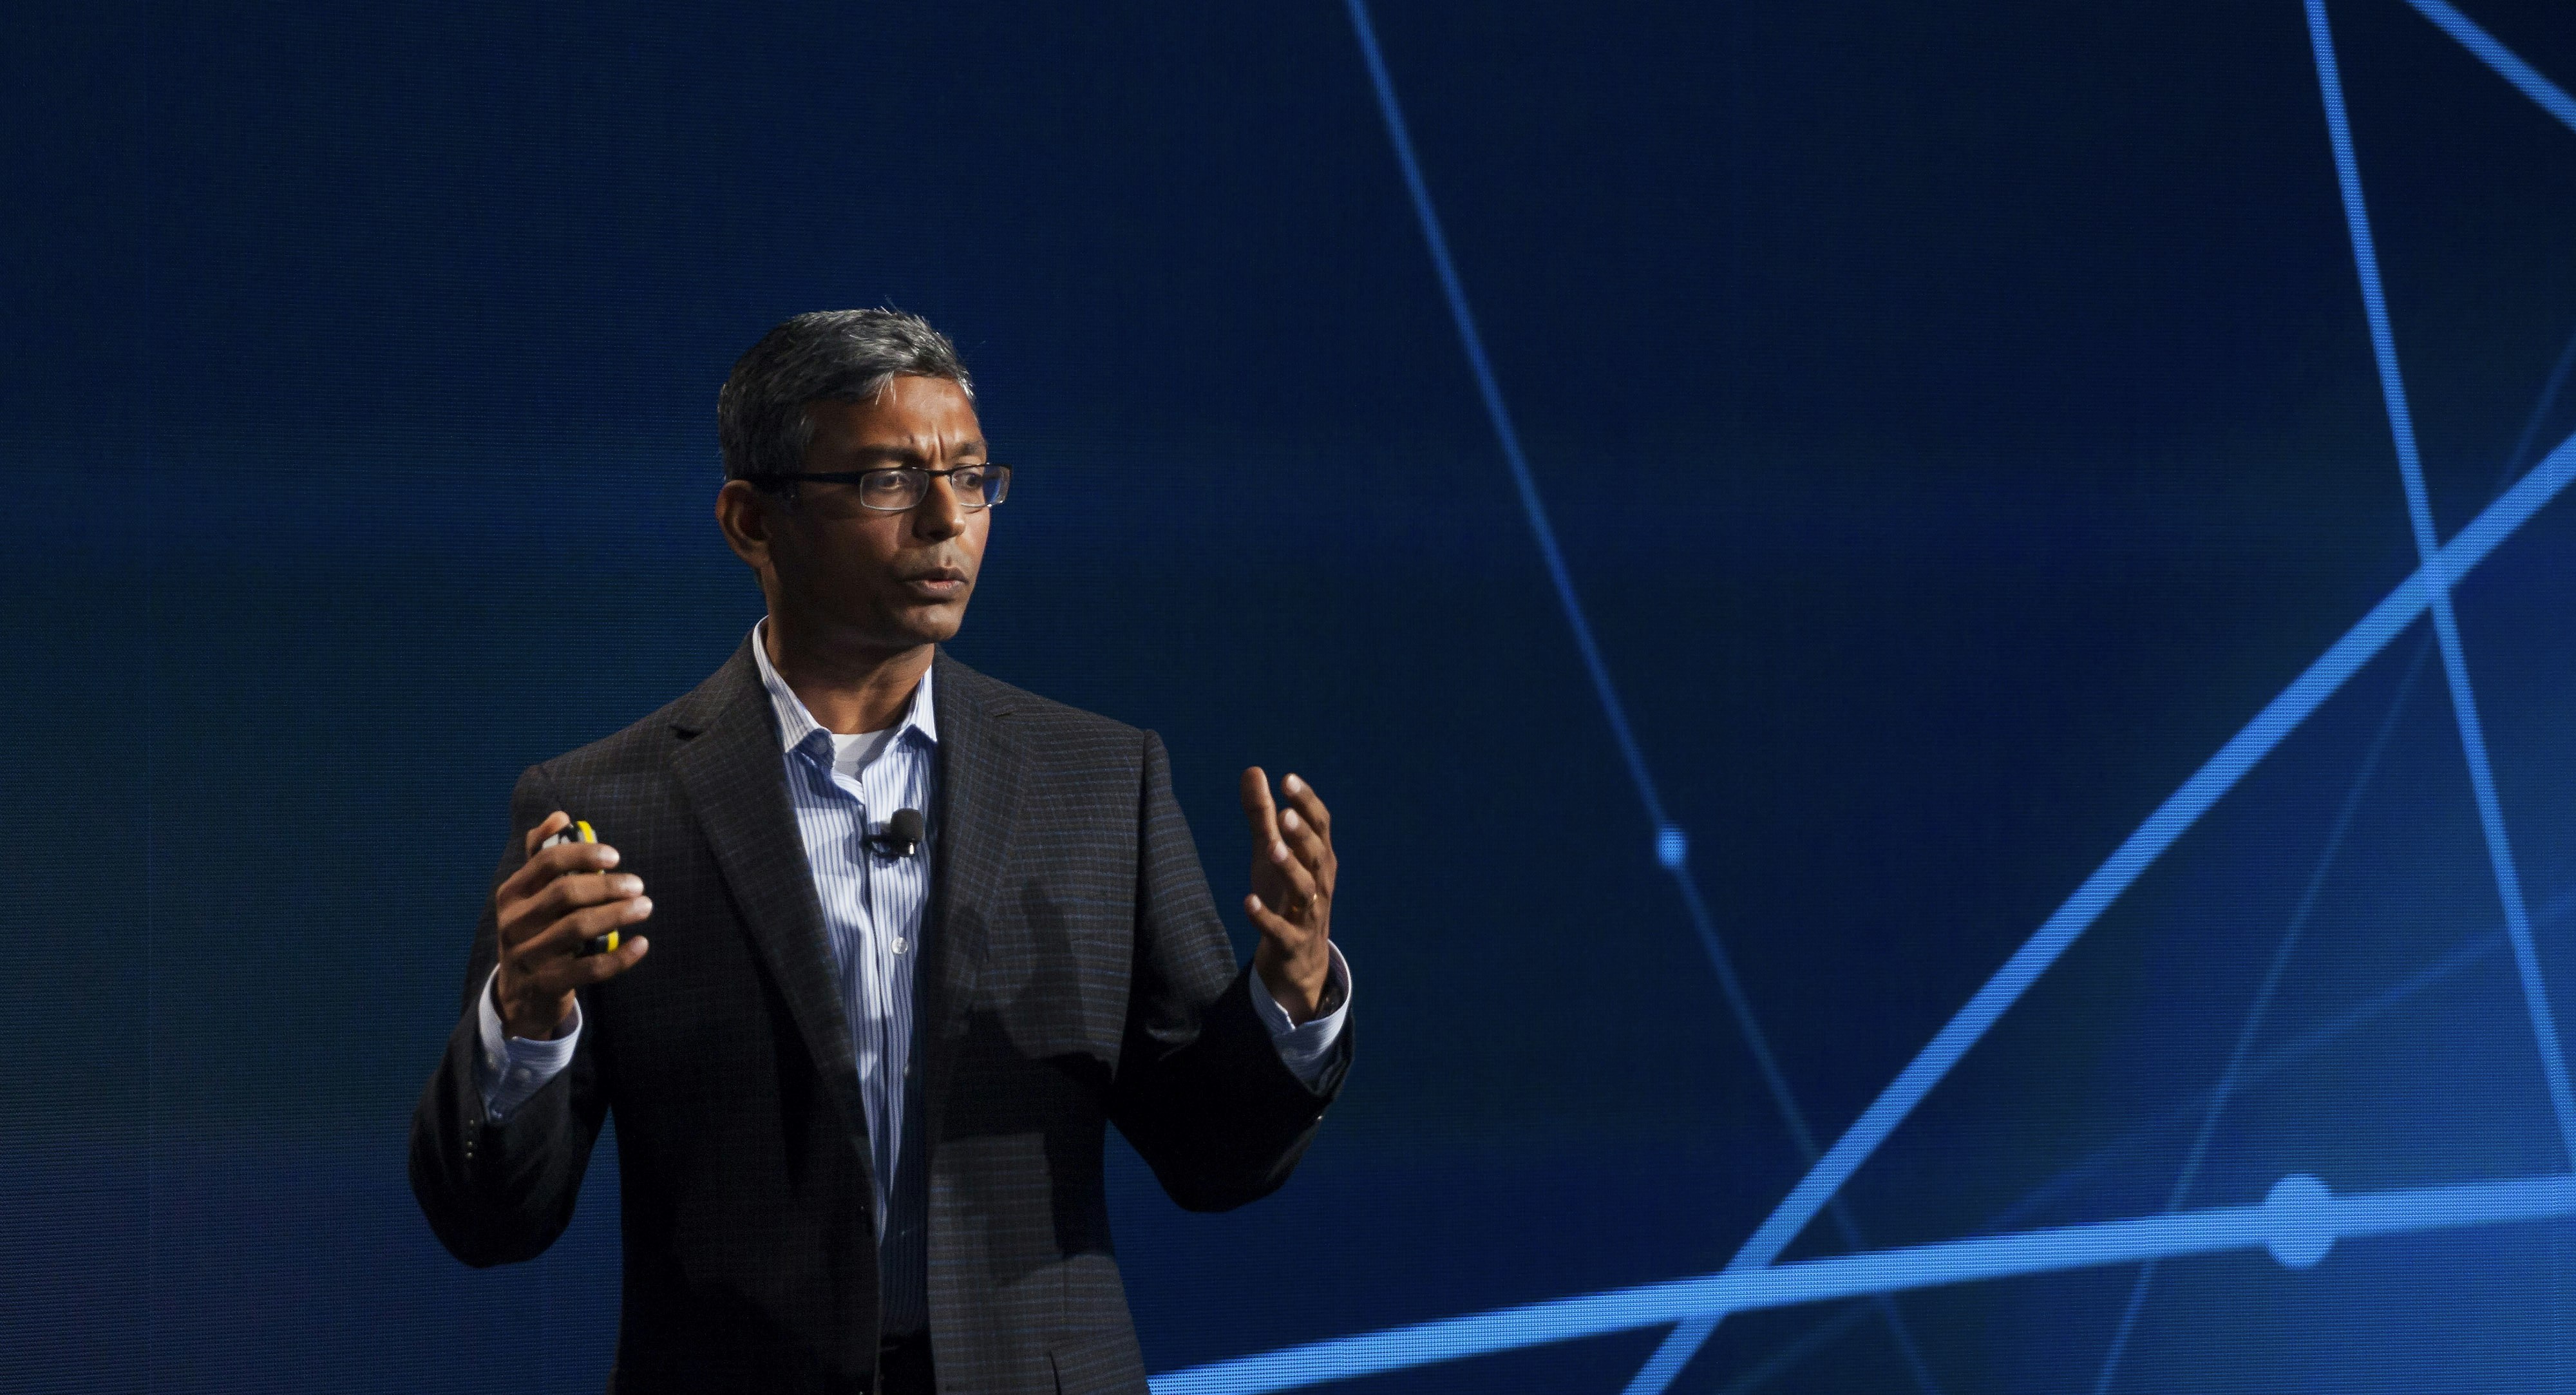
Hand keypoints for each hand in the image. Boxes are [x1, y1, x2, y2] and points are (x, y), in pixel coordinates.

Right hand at [492, 810, 653, 1039]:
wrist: (519, 995)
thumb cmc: (535, 932)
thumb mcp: (530, 897)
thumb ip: (543, 856)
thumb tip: (561, 817)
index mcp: (512, 894)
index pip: (546, 862)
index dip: (583, 854)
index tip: (615, 856)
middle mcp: (514, 923)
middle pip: (565, 894)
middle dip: (607, 886)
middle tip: (638, 885)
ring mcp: (527, 956)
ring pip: (577, 929)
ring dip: (617, 914)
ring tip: (646, 906)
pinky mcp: (546, 984)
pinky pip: (588, 969)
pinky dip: (619, 957)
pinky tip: (642, 944)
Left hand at [1241, 768, 1335, 1023]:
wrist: (1300, 960)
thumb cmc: (1285, 896)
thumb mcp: (1272, 852)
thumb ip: (1262, 813)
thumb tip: (1253, 770)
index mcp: (1318, 858)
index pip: (1320, 825)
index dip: (1306, 803)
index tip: (1287, 780)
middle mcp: (1319, 883)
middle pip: (1316, 855)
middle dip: (1302, 834)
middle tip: (1285, 814)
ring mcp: (1308, 914)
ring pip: (1304, 890)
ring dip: (1290, 868)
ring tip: (1271, 849)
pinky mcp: (1291, 941)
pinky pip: (1280, 930)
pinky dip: (1265, 917)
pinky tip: (1248, 902)